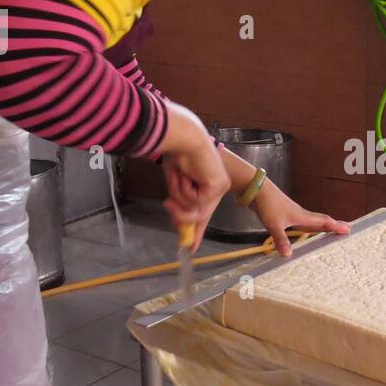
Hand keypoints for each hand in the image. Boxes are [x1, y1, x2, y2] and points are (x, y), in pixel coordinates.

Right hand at [158, 103, 228, 248]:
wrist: (183, 138)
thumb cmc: (176, 154)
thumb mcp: (176, 184)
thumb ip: (179, 204)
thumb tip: (178, 226)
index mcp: (207, 184)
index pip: (203, 212)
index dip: (196, 230)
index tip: (191, 248)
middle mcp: (216, 186)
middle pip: (199, 216)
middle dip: (181, 216)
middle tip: (167, 203)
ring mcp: (219, 187)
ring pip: (195, 211)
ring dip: (179, 197)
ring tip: (177, 178)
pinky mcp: (217, 188)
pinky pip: (195, 202)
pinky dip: (184, 191)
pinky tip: (185, 175)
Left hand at [248, 180, 350, 256]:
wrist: (258, 190)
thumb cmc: (268, 205)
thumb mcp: (274, 225)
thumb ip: (281, 240)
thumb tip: (289, 255)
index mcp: (302, 217)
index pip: (323, 222)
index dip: (335, 226)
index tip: (348, 229)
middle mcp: (301, 215)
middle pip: (321, 221)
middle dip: (334, 225)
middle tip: (347, 229)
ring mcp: (293, 214)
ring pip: (313, 222)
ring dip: (323, 226)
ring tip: (331, 231)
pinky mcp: (286, 215)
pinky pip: (303, 223)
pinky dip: (310, 227)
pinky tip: (307, 231)